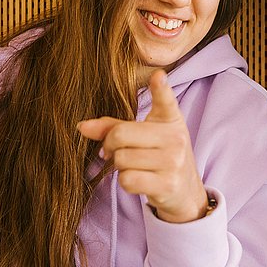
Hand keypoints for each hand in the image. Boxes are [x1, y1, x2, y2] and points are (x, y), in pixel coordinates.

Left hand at [77, 70, 208, 222]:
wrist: (185, 190)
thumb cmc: (159, 156)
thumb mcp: (144, 136)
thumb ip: (113, 127)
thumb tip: (80, 126)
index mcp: (170, 119)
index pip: (166, 101)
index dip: (161, 88)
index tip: (158, 75)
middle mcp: (175, 138)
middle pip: (121, 135)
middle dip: (110, 145)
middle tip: (115, 151)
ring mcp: (174, 162)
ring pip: (121, 159)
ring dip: (119, 166)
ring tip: (134, 166)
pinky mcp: (167, 184)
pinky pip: (127, 179)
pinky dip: (126, 181)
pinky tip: (139, 180)